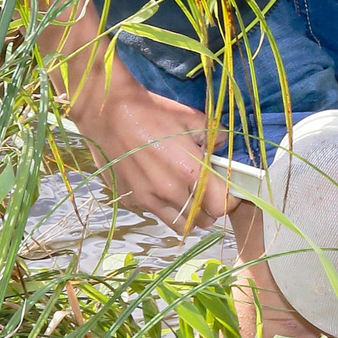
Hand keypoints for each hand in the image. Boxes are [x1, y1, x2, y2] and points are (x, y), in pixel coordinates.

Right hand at [66, 52, 234, 230]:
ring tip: (183, 194)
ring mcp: (146, 200)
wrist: (109, 113)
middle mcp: (169, 192)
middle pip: (202, 221)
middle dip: (209, 210)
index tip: (226, 192)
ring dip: (186, 214)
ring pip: (178, 224)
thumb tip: (222, 149)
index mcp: (190, 172)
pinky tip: (156, 185)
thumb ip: (215, 138)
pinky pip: (154, 213)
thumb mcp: (193, 119)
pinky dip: (161, 206)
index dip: (228, 201)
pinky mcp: (129, 201)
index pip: (220, 207)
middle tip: (206, 193)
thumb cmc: (154, 113)